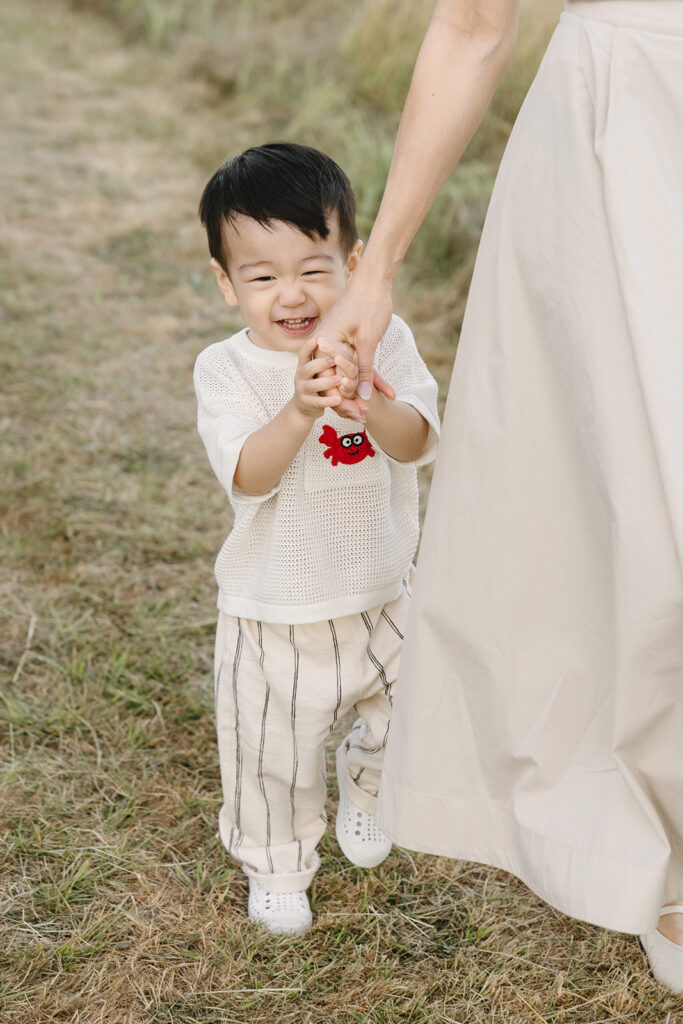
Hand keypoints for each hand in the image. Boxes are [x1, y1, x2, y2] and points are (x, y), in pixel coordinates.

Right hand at [292, 336, 342, 419]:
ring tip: (339, 379)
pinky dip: (328, 400)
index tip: (317, 339)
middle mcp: (300, 377)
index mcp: (303, 366)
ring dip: (327, 382)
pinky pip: (318, 402)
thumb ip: (321, 359)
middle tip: (333, 359)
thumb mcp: (315, 371)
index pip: (303, 354)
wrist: (303, 407)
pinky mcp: (307, 403)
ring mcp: (302, 390)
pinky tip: (339, 399)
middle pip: (307, 368)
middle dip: (320, 363)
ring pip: (313, 385)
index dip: (308, 347)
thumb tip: (331, 340)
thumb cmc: (315, 384)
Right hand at [314, 278, 394, 419]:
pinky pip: (359, 363)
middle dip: (349, 400)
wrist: (374, 280)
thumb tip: (359, 396)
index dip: (341, 399)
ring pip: (348, 373)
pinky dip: (371, 375)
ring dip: (362, 391)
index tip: (354, 415)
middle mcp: (326, 344)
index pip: (328, 377)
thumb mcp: (367, 341)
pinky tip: (386, 391)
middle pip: (335, 379)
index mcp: (324, 342)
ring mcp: (337, 343)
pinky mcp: (348, 342)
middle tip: (362, 419)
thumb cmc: (369, 305)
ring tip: (370, 411)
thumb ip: (363, 369)